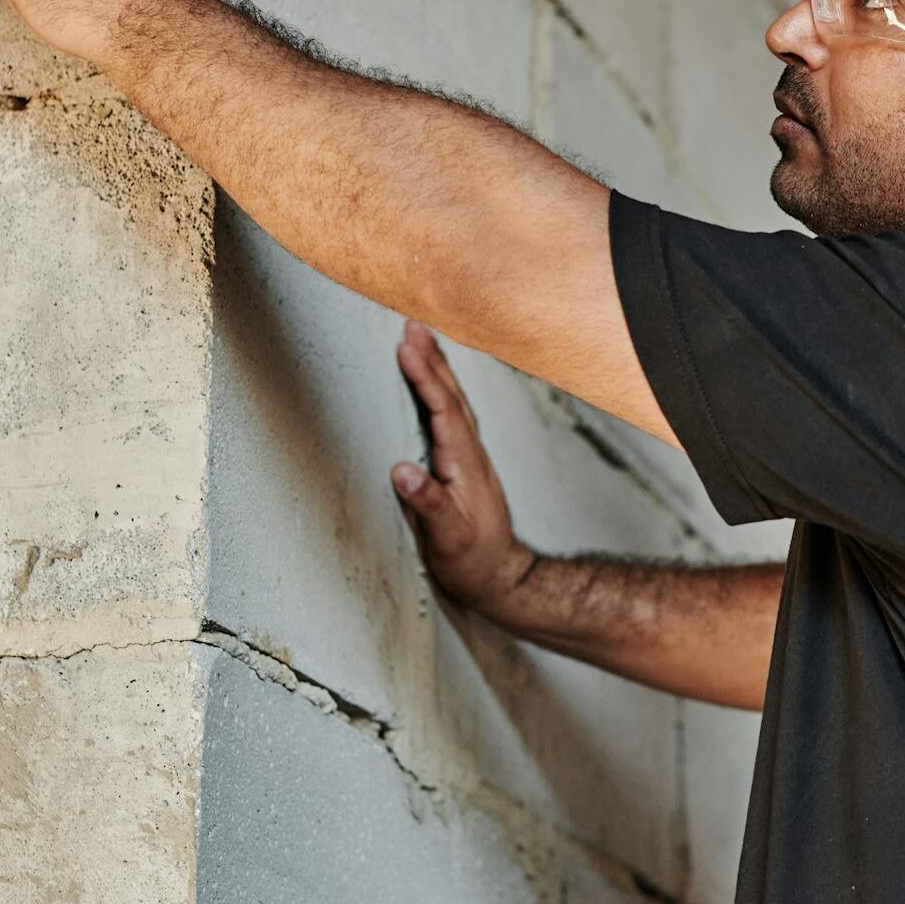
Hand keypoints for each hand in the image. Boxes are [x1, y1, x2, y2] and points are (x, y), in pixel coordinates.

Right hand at [392, 318, 533, 613]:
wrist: (503, 578)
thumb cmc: (473, 562)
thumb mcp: (449, 539)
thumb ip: (429, 504)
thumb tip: (401, 469)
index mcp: (464, 465)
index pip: (443, 411)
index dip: (425, 377)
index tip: (406, 346)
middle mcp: (471, 454)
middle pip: (452, 396)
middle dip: (432, 359)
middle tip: (411, 325)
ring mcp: (471, 458)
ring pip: (455, 402)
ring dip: (438, 369)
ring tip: (421, 340)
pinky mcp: (465, 465)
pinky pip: (453, 415)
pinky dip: (442, 391)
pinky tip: (435, 384)